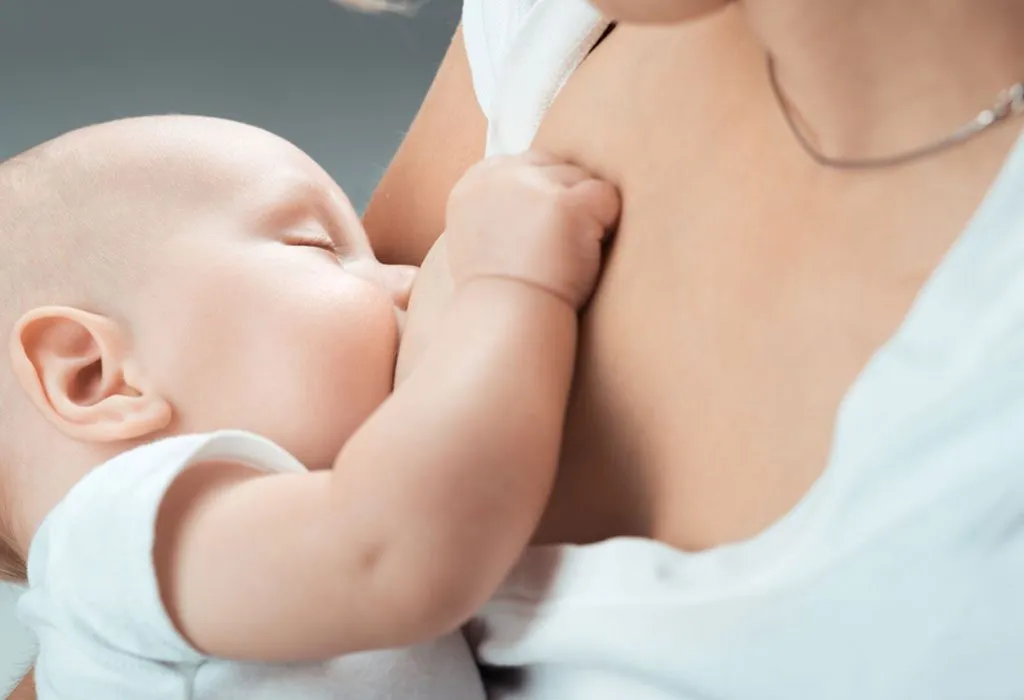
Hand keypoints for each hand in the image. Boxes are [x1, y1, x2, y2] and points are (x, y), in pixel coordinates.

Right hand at [444, 151, 619, 309]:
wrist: (505, 321)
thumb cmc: (500, 292)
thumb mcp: (482, 237)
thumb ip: (503, 204)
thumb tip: (542, 189)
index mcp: (475, 182)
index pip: (530, 163)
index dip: (547, 197)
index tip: (542, 233)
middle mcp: (500, 176)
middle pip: (560, 167)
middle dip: (568, 203)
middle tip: (558, 248)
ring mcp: (532, 186)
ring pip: (584, 181)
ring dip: (587, 216)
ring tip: (567, 256)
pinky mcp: (565, 205)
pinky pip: (607, 197)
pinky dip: (606, 227)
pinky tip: (586, 256)